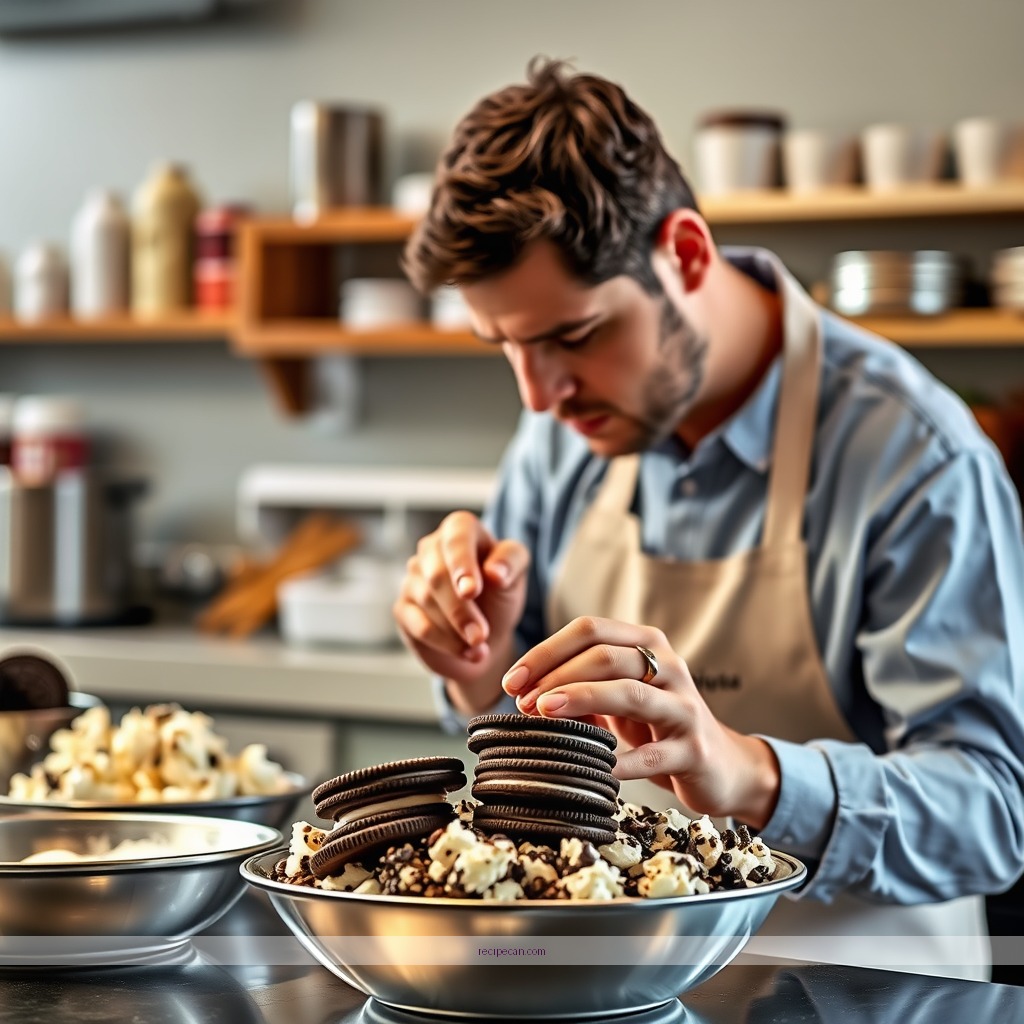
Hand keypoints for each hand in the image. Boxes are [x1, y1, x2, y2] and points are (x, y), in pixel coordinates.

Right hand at [393, 511, 529, 695]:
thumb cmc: (499, 595)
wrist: (485, 636)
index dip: (462, 563)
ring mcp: (412, 579)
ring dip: (456, 629)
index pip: (456, 537)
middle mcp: (430, 549)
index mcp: (459, 530)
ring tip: (481, 645)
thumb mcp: (516, 574)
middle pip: (437, 575)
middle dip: (460, 608)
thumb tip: (494, 573)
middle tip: (481, 634)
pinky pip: (419, 626)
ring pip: (427, 602)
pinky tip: (468, 652)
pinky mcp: (403, 609)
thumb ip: (511, 563)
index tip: (471, 591)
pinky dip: (445, 643)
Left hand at [500, 616, 780, 828]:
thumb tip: (526, 695)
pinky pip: (651, 755)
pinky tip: (592, 767)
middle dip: (556, 676)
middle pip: (605, 656)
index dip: (545, 651)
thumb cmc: (656, 727)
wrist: (721, 765)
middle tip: (524, 702)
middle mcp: (668, 666)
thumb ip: (580, 689)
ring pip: (629, 693)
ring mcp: (684, 706)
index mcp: (647, 644)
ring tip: (545, 713)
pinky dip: (618, 761)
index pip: (590, 630)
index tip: (512, 680)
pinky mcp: (693, 749)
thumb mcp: (618, 699)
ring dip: (581, 699)